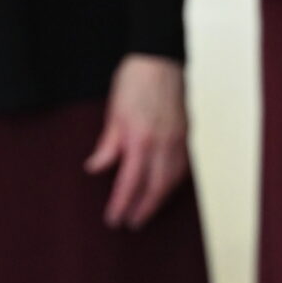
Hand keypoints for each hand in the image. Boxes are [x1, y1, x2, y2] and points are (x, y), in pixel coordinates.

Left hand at [85, 54, 188, 228]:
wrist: (160, 59)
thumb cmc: (135, 80)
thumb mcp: (114, 113)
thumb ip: (108, 145)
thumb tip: (95, 168)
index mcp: (141, 140)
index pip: (130, 182)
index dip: (121, 204)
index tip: (114, 219)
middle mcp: (163, 144)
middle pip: (156, 188)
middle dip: (143, 209)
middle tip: (132, 224)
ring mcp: (178, 140)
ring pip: (172, 180)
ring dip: (159, 199)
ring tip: (147, 210)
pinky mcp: (186, 135)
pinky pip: (182, 167)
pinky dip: (173, 182)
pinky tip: (164, 186)